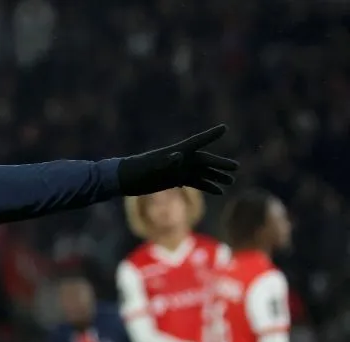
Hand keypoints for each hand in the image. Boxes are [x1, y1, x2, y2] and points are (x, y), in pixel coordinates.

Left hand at [117, 125, 238, 195]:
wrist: (126, 179)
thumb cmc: (138, 170)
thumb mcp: (153, 166)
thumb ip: (166, 162)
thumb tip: (178, 158)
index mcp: (177, 151)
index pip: (197, 141)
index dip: (210, 135)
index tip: (224, 128)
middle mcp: (181, 159)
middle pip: (205, 160)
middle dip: (220, 164)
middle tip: (236, 168)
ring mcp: (180, 170)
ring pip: (203, 172)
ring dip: (216, 177)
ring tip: (231, 182)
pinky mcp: (176, 179)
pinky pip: (195, 182)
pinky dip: (207, 186)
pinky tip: (218, 192)